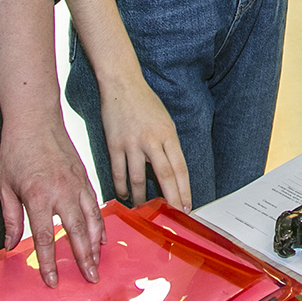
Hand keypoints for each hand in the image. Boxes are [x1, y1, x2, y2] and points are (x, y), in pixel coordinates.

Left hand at [0, 109, 105, 287]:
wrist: (35, 118)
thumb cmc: (16, 149)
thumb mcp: (4, 186)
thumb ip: (11, 218)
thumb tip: (10, 245)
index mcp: (38, 196)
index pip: (46, 238)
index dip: (49, 263)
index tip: (53, 281)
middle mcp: (62, 191)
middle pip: (77, 232)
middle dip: (84, 259)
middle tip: (91, 279)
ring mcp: (77, 183)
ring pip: (92, 219)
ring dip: (96, 244)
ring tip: (98, 262)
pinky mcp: (84, 176)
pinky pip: (96, 204)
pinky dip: (100, 222)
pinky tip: (101, 236)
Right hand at [99, 70, 190, 210]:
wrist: (122, 85)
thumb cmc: (146, 103)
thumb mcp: (165, 122)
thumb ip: (168, 146)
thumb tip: (172, 172)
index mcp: (168, 134)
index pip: (180, 168)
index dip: (184, 189)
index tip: (187, 206)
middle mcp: (152, 140)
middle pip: (165, 175)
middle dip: (171, 199)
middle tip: (173, 215)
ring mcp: (132, 143)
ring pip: (138, 178)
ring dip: (142, 198)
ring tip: (145, 210)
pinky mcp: (114, 144)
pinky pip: (118, 171)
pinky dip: (121, 186)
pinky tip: (124, 195)